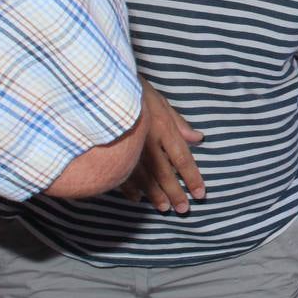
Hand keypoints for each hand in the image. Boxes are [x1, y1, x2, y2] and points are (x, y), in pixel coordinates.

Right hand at [119, 79, 204, 212]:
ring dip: (155, 195)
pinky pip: (121, 175)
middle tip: (183, 210)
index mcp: (163, 129)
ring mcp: (127, 149)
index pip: (182, 158)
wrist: (97, 87)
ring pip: (145, 178)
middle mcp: (148, 142)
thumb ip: (178, 122)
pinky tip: (136, 199)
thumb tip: (198, 138)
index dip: (192, 178)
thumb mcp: (159, 101)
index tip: (200, 194)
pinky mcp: (108, 153)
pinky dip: (130, 188)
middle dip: (175, 193)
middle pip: (165, 173)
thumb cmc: (131, 90)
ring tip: (164, 208)